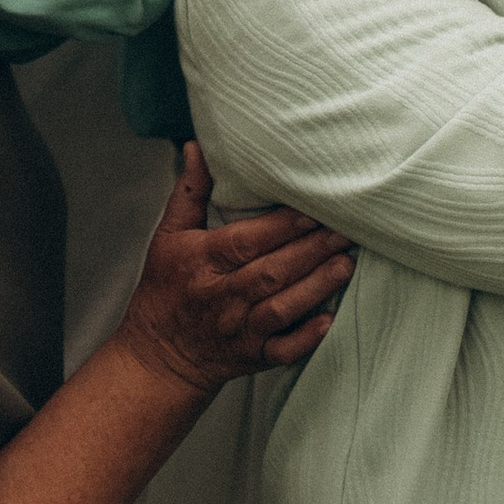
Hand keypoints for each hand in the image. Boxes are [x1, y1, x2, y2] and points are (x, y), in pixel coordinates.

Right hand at [119, 146, 354, 393]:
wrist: (158, 356)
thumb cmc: (167, 287)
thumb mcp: (170, 236)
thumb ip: (190, 191)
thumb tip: (198, 147)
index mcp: (200, 262)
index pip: (243, 242)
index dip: (281, 227)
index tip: (312, 209)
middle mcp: (219, 297)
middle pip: (269, 273)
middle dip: (310, 252)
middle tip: (344, 231)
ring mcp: (237, 330)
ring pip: (280, 309)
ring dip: (316, 287)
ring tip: (345, 264)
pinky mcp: (251, 357)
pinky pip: (281, 351)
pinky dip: (305, 338)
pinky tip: (328, 320)